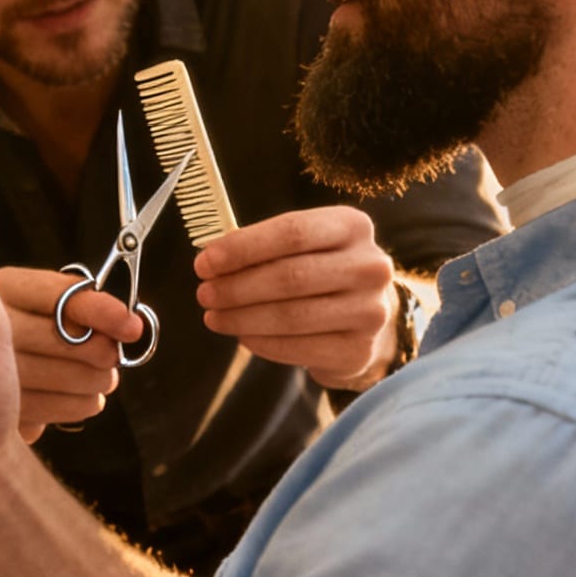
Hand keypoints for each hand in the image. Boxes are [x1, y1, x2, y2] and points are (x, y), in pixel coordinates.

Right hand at [0, 267, 140, 441]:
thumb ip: (83, 305)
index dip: (101, 311)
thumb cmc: (26, 330)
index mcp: (4, 287)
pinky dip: (79, 404)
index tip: (132, 326)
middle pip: (71, 340)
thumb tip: (130, 326)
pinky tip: (77, 395)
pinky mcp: (2, 408)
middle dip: (105, 351)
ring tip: (96, 376)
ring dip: (97, 381)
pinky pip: (61, 409)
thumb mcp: (44, 303)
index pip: (61, 296)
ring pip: (73, 378)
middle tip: (111, 356)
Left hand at [195, 206, 398, 387]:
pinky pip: (299, 348)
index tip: (204, 263)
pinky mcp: (359, 349)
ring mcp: (370, 311)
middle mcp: (370, 266)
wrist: (363, 318)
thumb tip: (211, 261)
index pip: (292, 232)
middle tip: (205, 294)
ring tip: (215, 317)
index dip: (243, 248)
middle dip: (237, 287)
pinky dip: (262, 343)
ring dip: (242, 318)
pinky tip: (243, 336)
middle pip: (290, 276)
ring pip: (291, 316)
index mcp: (352, 226)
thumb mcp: (302, 247)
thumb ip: (262, 248)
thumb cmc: (320, 273)